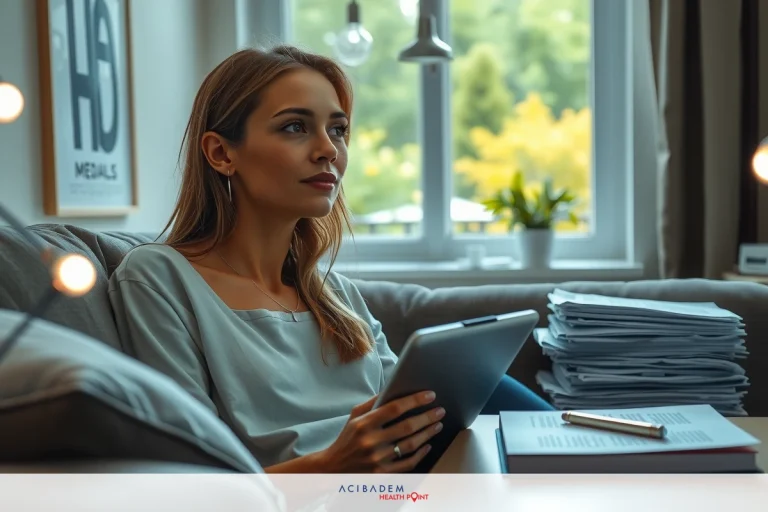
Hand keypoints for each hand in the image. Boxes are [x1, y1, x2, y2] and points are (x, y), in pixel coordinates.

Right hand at [317, 391, 445, 472]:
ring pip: (410, 445)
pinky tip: (428, 445)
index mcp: (364, 423)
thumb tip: (393, 388)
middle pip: (407, 427)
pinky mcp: (382, 473)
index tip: (430, 395)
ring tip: (437, 425)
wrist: (333, 467)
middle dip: (427, 417)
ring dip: (428, 433)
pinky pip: (408, 463)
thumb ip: (372, 402)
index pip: (395, 408)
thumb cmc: (347, 438)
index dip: (415, 400)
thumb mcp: (354, 416)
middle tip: (440, 410)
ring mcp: (377, 459)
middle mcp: (371, 441)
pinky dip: (421, 454)